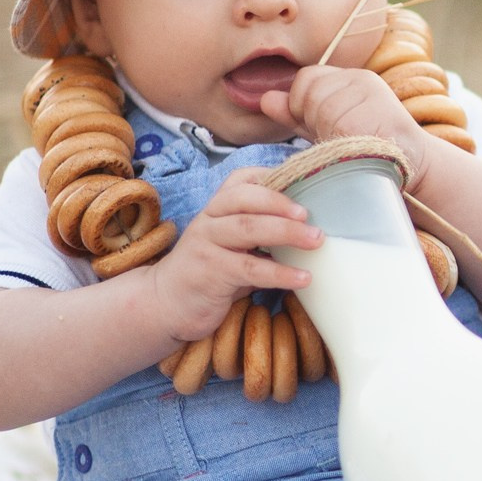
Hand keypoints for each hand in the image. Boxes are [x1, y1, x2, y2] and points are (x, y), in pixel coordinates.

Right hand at [144, 170, 320, 341]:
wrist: (165, 304)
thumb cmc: (210, 273)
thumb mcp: (232, 247)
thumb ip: (261, 235)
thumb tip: (311, 230)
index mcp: (216, 209)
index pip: (241, 180)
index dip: (271, 176)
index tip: (302, 183)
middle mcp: (208, 220)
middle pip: (246, 200)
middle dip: (282, 204)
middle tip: (312, 216)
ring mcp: (206, 244)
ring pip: (248, 228)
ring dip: (287, 233)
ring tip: (316, 241)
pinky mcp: (209, 272)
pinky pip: (250, 269)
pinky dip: (280, 273)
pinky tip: (303, 278)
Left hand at [261, 66, 427, 159]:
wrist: (415, 168)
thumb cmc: (368, 151)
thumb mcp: (327, 129)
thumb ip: (296, 115)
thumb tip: (265, 99)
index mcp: (351, 78)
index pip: (307, 78)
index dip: (301, 103)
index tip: (315, 125)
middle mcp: (362, 79)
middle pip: (310, 90)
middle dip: (311, 118)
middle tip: (335, 138)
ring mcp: (371, 95)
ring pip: (321, 106)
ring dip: (326, 131)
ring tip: (347, 144)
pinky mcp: (377, 112)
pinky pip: (337, 123)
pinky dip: (339, 141)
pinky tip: (354, 149)